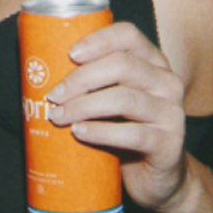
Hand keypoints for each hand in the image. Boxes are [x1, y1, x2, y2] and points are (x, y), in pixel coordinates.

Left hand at [44, 21, 189, 212]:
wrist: (154, 176)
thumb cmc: (123, 129)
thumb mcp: (109, 99)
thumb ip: (91, 83)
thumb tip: (39, 72)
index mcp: (152, 63)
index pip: (128, 35)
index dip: (98, 40)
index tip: (70, 54)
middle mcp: (167, 82)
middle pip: (123, 65)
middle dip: (81, 79)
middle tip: (52, 96)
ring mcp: (172, 113)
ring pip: (124, 99)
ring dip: (83, 106)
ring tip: (58, 117)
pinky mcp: (169, 144)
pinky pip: (133, 134)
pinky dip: (100, 131)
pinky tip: (79, 132)